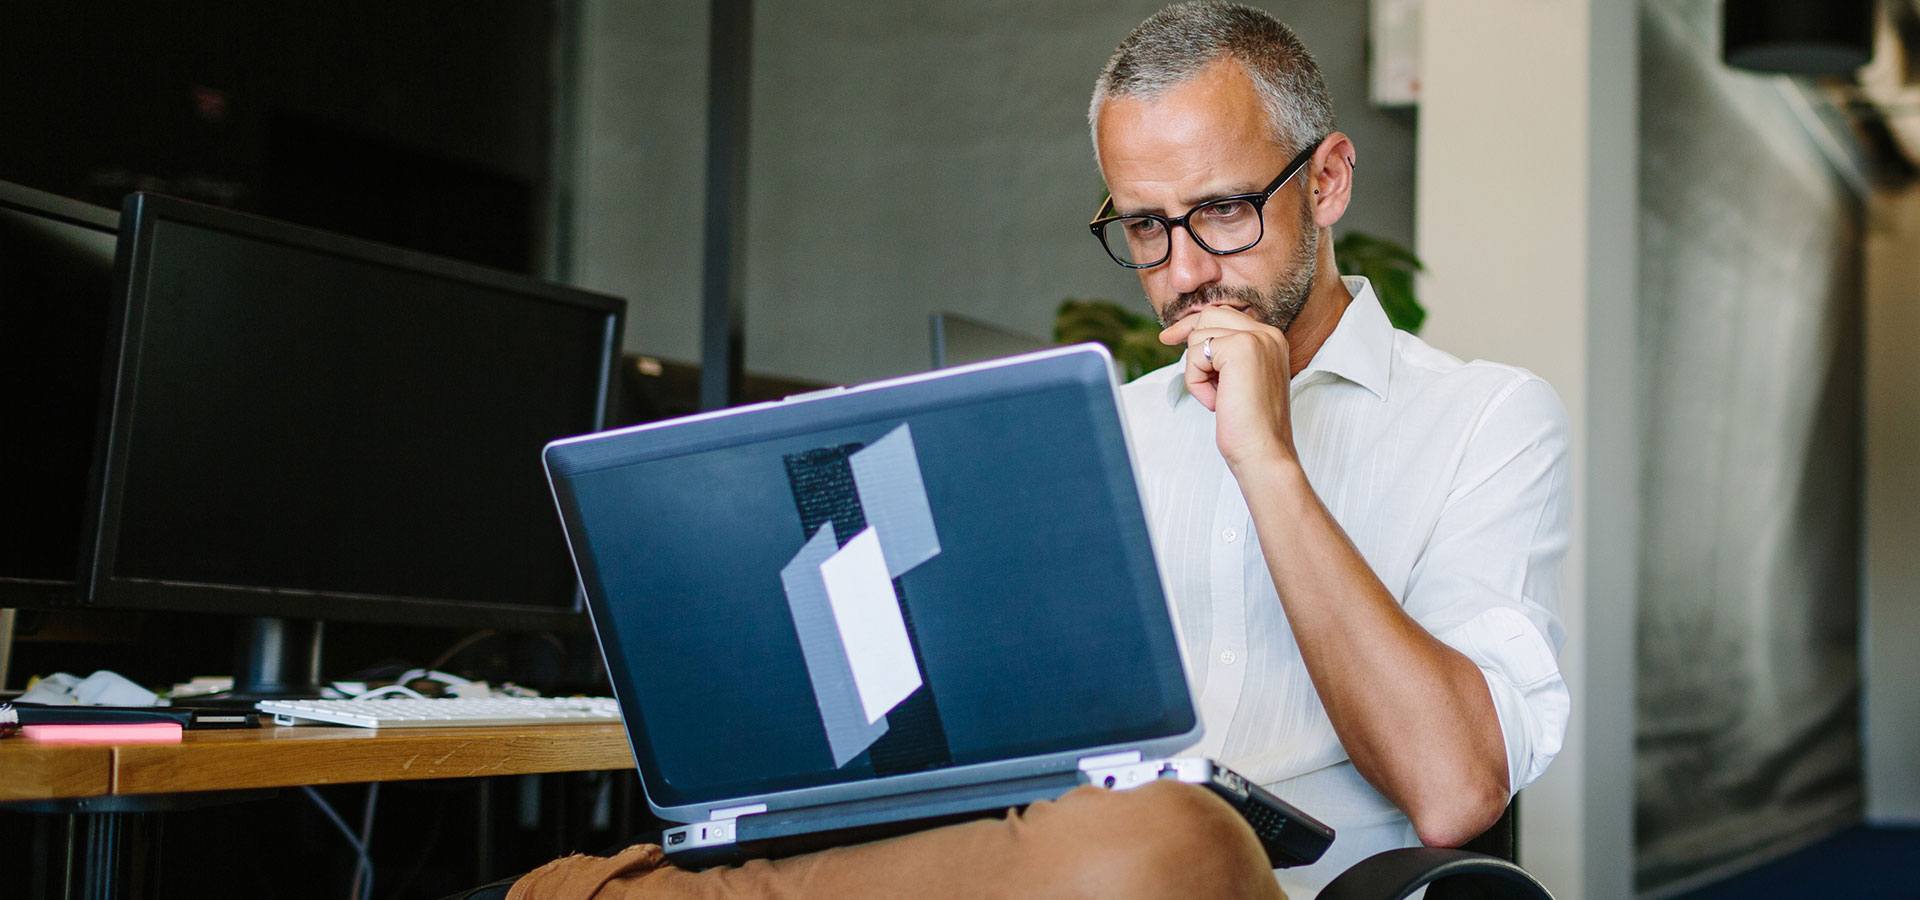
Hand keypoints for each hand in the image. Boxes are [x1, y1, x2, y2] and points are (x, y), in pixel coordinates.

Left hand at [1159, 307, 1298, 469]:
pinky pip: (1195, 355)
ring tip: (1219, 398)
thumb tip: (1189, 335)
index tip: (1169, 336)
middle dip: (1190, 339)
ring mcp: (1256, 338)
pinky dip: (1196, 382)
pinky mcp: (1240, 348)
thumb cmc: (1250, 426)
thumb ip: (1226, 356)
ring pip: (1199, 336)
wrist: (1264, 451)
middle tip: (1168, 344)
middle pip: (1210, 315)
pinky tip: (1217, 402)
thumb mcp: (1239, 382)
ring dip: (1197, 372)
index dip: (1195, 326)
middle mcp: (1268, 334)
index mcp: (1271, 340)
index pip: (1225, 315)